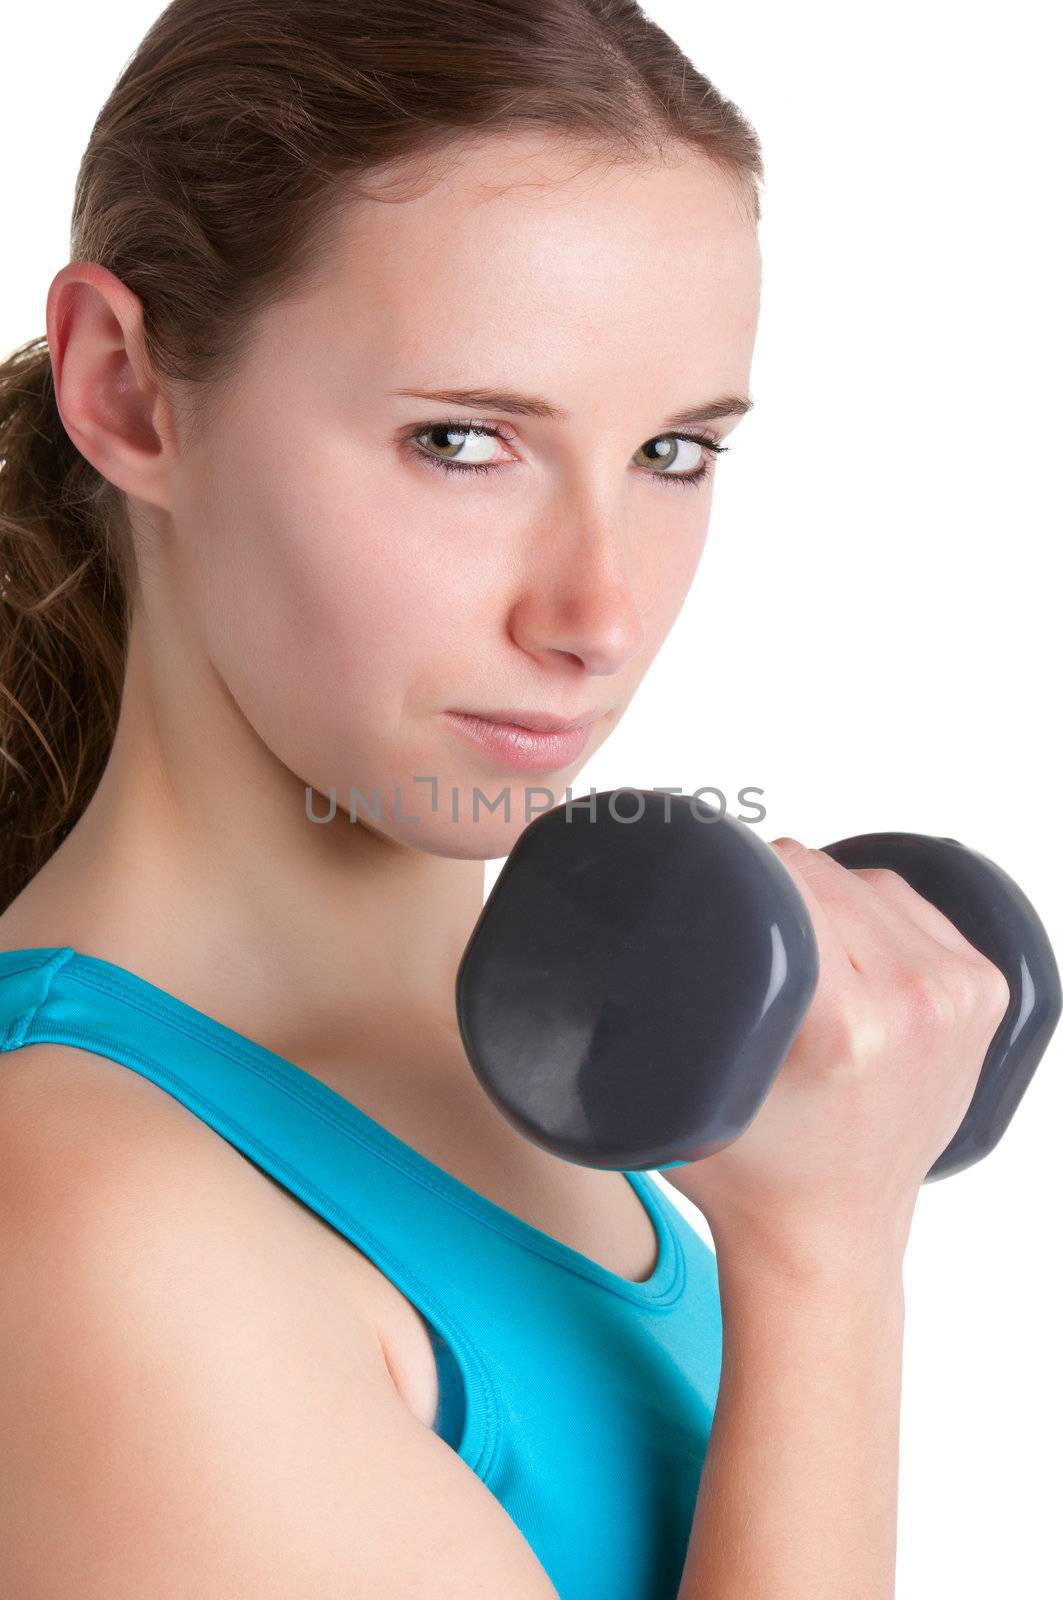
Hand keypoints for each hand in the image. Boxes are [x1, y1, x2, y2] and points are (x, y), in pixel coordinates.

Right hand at [660, 838, 1010, 1266]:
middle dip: (773, 882)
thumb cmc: (748, 1174)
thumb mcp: (679, 1093)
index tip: (704, 880)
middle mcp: (917, 1003)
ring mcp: (960, 996)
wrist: (828, 1237)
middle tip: (737, 924)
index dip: (736, 864)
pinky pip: (912, 907)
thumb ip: (649, 1011)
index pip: (785, 876)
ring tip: (789, 942)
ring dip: (825, 893)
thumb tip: (615, 917)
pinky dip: (874, 910)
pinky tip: (844, 940)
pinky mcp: (984, 993)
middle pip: (826, 872)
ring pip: (870, 880)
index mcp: (846, 1024)